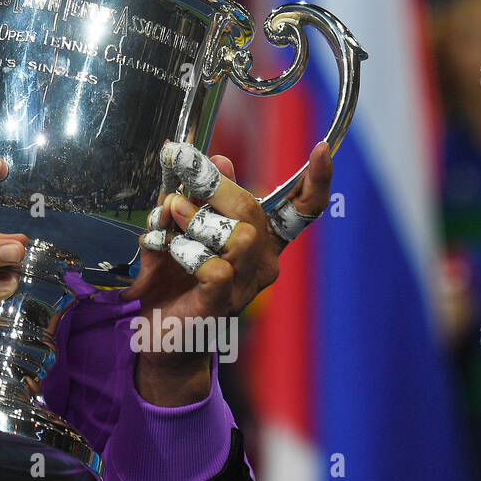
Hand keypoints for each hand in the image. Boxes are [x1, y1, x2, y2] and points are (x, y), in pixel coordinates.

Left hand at [119, 140, 332, 404]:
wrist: (158, 331)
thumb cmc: (172, 277)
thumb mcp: (181, 227)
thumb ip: (200, 196)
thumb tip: (219, 158)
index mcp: (261, 238)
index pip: (302, 209)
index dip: (317, 181)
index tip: (322, 149)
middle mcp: (263, 261)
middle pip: (252, 209)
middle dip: (214, 184)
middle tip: (181, 167)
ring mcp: (246, 284)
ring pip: (240, 236)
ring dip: (198, 217)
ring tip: (172, 214)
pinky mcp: (223, 303)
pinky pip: (216, 267)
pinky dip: (188, 253)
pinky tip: (172, 253)